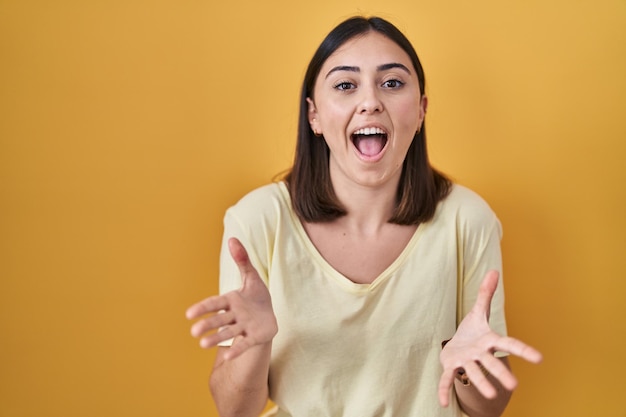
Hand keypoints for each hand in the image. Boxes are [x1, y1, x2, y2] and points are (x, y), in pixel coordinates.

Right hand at [186, 238, 277, 359]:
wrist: (269, 315)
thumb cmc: (256, 296)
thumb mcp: (251, 276)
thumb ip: (242, 260)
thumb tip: (232, 238)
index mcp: (231, 300)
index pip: (215, 303)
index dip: (203, 308)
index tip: (189, 314)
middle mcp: (234, 315)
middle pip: (219, 320)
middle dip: (207, 325)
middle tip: (193, 332)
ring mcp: (243, 327)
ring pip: (228, 332)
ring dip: (216, 338)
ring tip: (202, 345)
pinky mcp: (253, 337)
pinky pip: (244, 343)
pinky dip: (236, 349)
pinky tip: (228, 357)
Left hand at [438, 270, 542, 406]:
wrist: (456, 347)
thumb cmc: (471, 332)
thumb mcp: (477, 312)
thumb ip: (486, 293)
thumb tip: (494, 270)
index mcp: (488, 340)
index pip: (508, 344)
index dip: (523, 350)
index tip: (539, 358)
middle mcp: (479, 354)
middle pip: (491, 362)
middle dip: (500, 372)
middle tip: (513, 386)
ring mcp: (466, 362)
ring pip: (473, 372)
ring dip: (480, 382)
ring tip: (488, 395)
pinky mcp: (451, 367)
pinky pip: (447, 379)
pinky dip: (445, 390)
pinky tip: (445, 404)